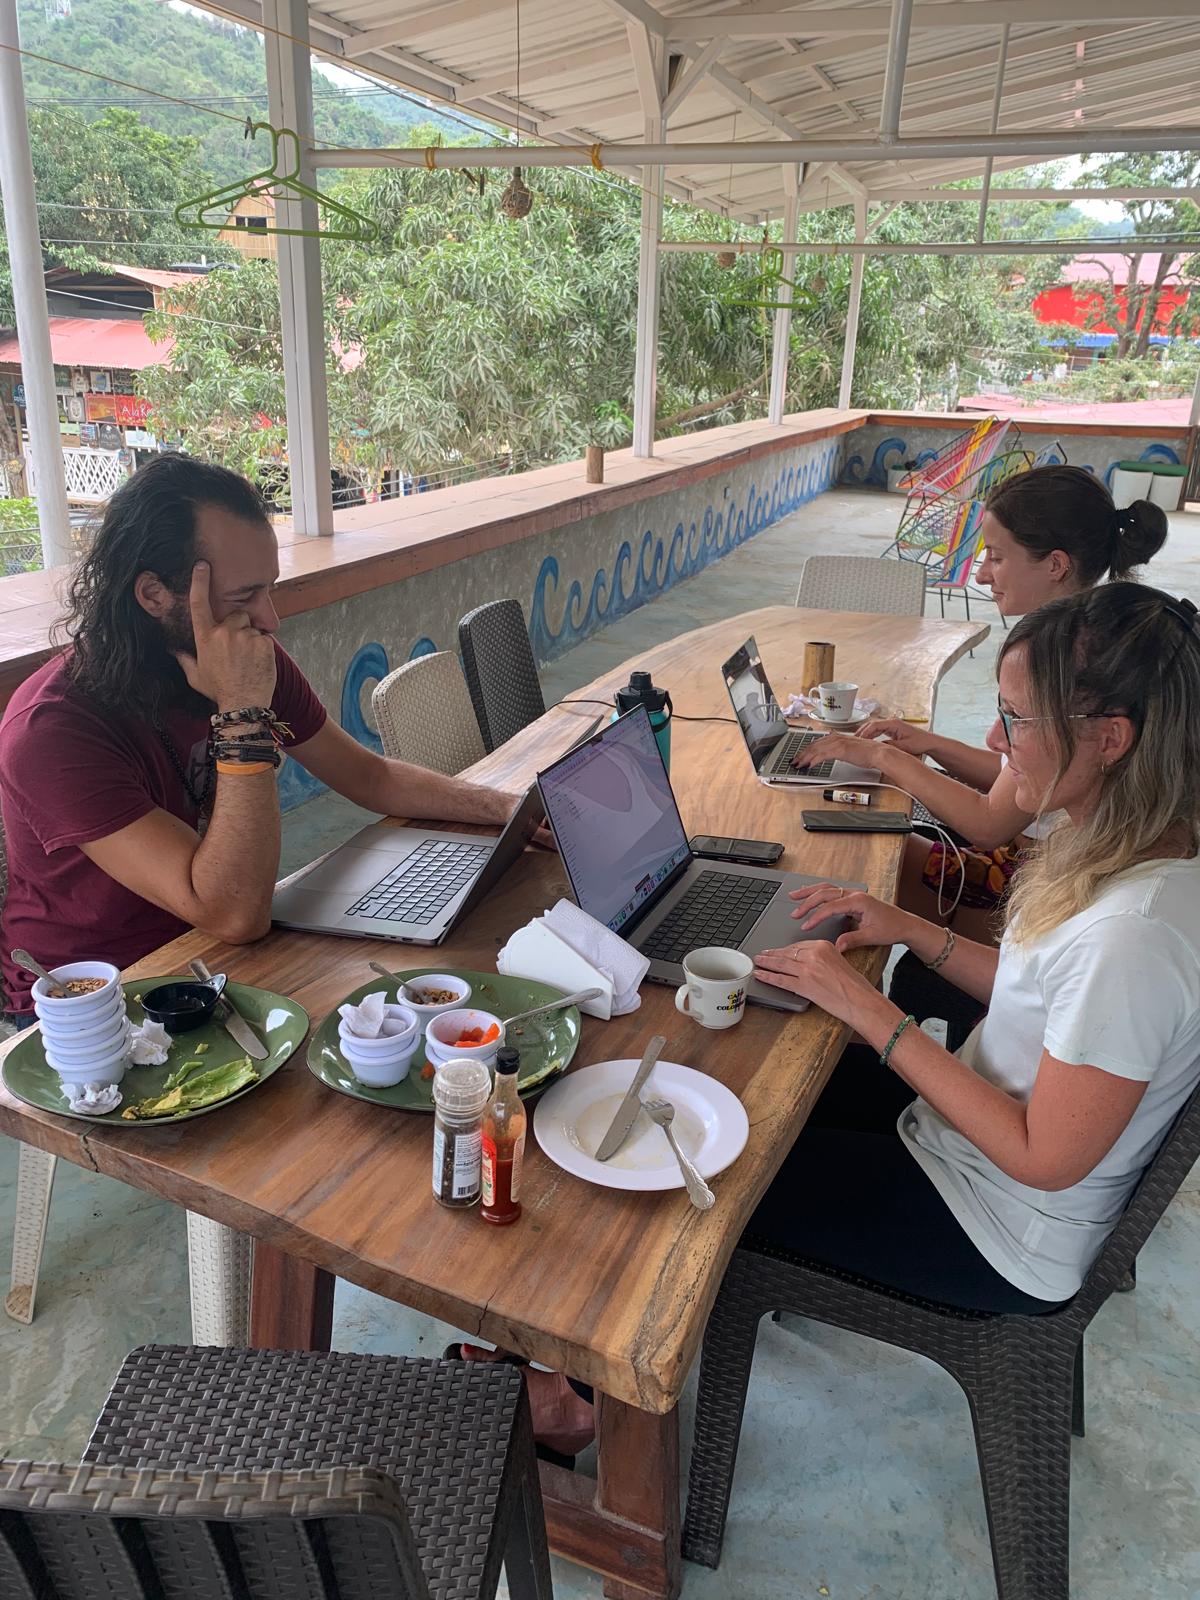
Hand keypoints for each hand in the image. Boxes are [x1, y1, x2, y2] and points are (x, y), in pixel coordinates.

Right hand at [173, 562, 276, 711]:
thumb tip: (173, 650)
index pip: (200, 604)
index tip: (203, 565)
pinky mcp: (264, 642)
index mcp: (206, 638)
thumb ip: (184, 659)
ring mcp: (245, 637)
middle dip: (238, 626)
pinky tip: (258, 663)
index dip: (200, 582)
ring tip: (248, 660)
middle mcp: (225, 633)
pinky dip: (264, 648)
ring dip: (251, 639)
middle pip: (236, 615)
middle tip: (238, 649)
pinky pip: (265, 638)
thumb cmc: (218, 690)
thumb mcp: (196, 676)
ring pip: (251, 628)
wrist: (244, 703)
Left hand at [752, 938, 881, 1024]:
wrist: (860, 1001)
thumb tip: (806, 962)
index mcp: (824, 946)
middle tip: (762, 954)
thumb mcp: (839, 961)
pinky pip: (780, 979)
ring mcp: (807, 970)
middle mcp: (814, 955)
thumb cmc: (855, 985)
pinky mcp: (803, 985)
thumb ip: (822, 958)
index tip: (777, 950)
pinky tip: (760, 975)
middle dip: (772, 954)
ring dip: (766, 963)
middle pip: (787, 953)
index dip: (784, 949)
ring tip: (758, 962)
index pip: (798, 945)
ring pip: (780, 964)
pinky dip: (767, 977)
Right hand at [788, 882, 918, 952]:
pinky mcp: (853, 898)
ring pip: (827, 888)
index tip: (805, 926)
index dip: (816, 916)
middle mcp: (855, 894)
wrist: (905, 924)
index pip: (831, 906)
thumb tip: (835, 946)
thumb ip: (852, 940)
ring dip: (809, 892)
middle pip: (825, 893)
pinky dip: (818, 892)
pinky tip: (810, 894)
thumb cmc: (892, 928)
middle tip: (794, 913)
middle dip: (807, 902)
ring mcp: (854, 894)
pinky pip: (832, 891)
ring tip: (793, 896)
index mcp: (859, 901)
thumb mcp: (872, 937)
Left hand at [793, 729, 885, 769]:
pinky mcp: (840, 749)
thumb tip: (832, 756)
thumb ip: (840, 751)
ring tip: (798, 764)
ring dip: (804, 758)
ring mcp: (837, 743)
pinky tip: (809, 765)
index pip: (817, 742)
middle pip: (813, 745)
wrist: (877, 753)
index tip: (800, 756)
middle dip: (802, 754)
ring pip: (815, 749)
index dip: (807, 749)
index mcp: (838, 737)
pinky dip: (813, 760)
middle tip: (794, 761)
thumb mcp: (850, 751)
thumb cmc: (867, 754)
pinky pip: (822, 755)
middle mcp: (836, 737)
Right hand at [856, 718, 934, 755]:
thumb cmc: (920, 742)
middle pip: (872, 724)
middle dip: (862, 732)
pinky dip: (871, 736)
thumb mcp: (904, 747)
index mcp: (894, 723)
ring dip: (866, 734)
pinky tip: (867, 742)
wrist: (929, 742)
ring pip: (874, 728)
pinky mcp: (892, 731)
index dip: (865, 732)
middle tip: (853, 740)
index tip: (858, 739)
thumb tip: (878, 748)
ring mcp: (892, 726)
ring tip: (857, 741)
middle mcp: (892, 722)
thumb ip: (890, 746)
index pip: (875, 725)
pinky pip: (878, 731)